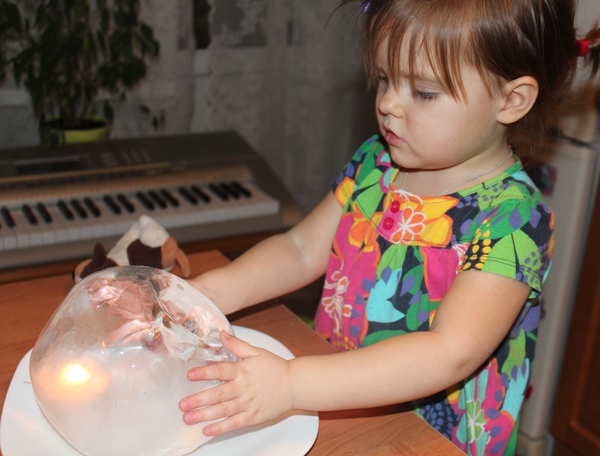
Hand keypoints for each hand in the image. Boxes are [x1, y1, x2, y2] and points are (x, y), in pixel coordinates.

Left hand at [179, 330, 293, 435]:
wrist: (295, 385)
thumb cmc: (275, 368)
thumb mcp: (256, 352)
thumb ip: (237, 345)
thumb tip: (221, 334)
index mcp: (243, 370)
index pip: (221, 370)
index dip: (205, 373)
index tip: (190, 375)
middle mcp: (244, 387)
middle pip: (219, 394)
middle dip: (199, 400)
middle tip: (182, 404)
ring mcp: (249, 403)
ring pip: (224, 410)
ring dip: (205, 415)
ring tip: (188, 418)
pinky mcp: (254, 416)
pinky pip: (236, 423)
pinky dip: (222, 427)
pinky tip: (208, 430)